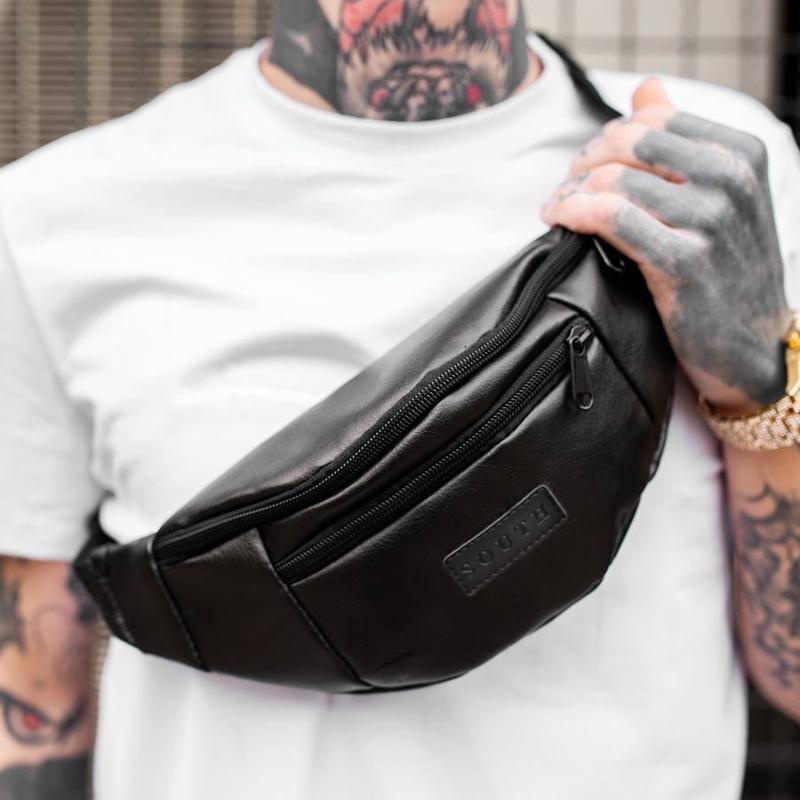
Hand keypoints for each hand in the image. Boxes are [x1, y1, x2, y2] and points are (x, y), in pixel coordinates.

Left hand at [541, 79, 792, 413]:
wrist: (751, 348)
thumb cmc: (726, 271)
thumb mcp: (719, 197)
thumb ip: (680, 140)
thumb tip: (645, 88)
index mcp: (741, 152)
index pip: (652, 119)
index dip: (606, 140)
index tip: (585, 167)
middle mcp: (731, 178)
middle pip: (627, 142)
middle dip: (584, 161)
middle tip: (565, 188)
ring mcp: (711, 219)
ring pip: (614, 180)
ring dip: (570, 192)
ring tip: (556, 208)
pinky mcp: (684, 262)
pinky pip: (611, 217)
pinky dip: (574, 212)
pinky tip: (557, 219)